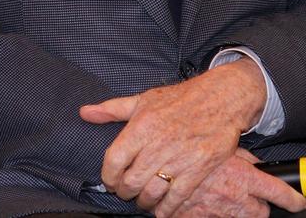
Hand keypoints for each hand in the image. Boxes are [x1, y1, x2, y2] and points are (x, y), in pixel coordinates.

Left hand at [78, 59, 266, 213]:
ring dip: (144, 202)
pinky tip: (162, 209)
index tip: (111, 180)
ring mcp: (179, 158)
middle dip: (125, 192)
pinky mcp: (198, 169)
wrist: (221, 99)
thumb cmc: (180, 99)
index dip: (108, 177)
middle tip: (127, 192)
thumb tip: (84, 113)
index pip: (114, 161)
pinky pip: (176, 198)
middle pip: (131, 181)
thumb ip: (112, 109)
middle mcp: (158, 144)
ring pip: (151, 192)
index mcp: (142, 126)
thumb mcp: (143, 99)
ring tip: (143, 200)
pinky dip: (166, 209)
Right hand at [167, 149, 305, 217]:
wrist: (160, 166)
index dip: (294, 200)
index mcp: (243, 177)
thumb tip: (255, 162)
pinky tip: (208, 204)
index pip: (279, 192)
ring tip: (227, 198)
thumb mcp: (222, 146)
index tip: (300, 202)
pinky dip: (215, 214)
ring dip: (239, 211)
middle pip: (262, 212)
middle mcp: (235, 197)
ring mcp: (219, 212)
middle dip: (259, 206)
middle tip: (249, 195)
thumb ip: (242, 157)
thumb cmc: (191, 148)